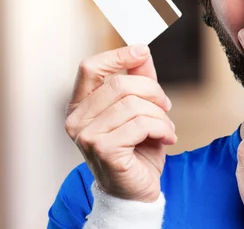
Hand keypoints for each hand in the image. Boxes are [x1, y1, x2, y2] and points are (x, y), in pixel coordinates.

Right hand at [64, 44, 175, 202]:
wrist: (135, 191)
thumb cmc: (135, 149)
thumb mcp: (139, 108)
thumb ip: (138, 79)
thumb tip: (141, 51)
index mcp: (80, 105)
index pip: (90, 68)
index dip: (117, 56)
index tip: (142, 51)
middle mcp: (77, 120)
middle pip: (119, 84)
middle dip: (152, 91)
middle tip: (166, 105)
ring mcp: (87, 135)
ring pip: (133, 104)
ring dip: (160, 114)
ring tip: (166, 127)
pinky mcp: (104, 149)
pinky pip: (141, 124)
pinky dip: (162, 128)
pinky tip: (167, 138)